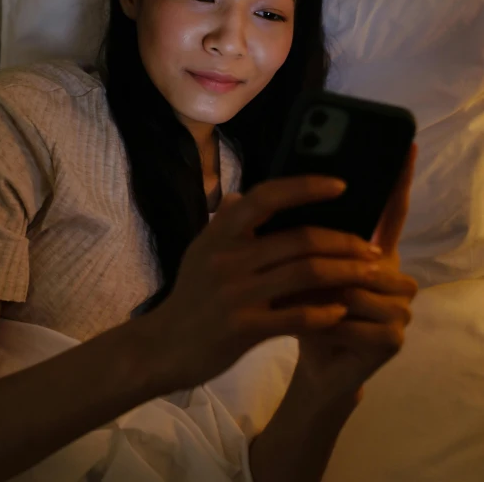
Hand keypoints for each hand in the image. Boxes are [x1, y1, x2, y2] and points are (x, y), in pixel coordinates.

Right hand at [146, 174, 395, 391]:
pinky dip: (323, 312)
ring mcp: (236, 293)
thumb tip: (244, 195)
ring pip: (305, 274)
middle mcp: (228, 257)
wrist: (162, 347)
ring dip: (344, 273)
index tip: (340, 185)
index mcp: (221, 233)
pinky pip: (295, 316)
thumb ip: (225, 223)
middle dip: (343, 242)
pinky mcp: (243, 328)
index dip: (305, 187)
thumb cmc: (189, 295)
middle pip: (299, 240)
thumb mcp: (199, 251)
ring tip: (369, 275)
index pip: (266, 197)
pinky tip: (341, 310)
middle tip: (371, 248)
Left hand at [296, 144, 418, 396]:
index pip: (389, 209)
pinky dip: (330, 322)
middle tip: (287, 260)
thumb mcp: (288, 267)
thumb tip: (238, 197)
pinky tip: (315, 324)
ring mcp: (398, 305)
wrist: (316, 361)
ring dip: (320, 293)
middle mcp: (391, 272)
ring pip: (357, 285)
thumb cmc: (303, 307)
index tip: (405, 146)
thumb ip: (277, 232)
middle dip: (325, 255)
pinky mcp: (393, 337)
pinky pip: (360, 321)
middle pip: (363, 249)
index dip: (398, 180)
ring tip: (286, 296)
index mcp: (370, 249)